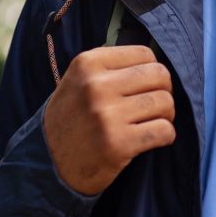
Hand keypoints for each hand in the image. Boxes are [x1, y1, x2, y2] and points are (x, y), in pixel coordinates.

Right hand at [42, 45, 176, 195]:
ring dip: (166, 114)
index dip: (151, 70)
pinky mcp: (119, 144)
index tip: (144, 85)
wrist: (50, 162)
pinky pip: (165, 130)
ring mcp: (108, 116)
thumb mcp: (79, 80)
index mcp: (88, 63)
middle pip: (159, 75)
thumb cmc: (72, 117)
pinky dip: (166, 135)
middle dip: (163, 90)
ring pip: (165, 102)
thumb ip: (111, 66)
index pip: (145, 54)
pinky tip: (152, 138)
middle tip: (153, 104)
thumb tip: (155, 60)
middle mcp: (96, 86)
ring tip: (152, 121)